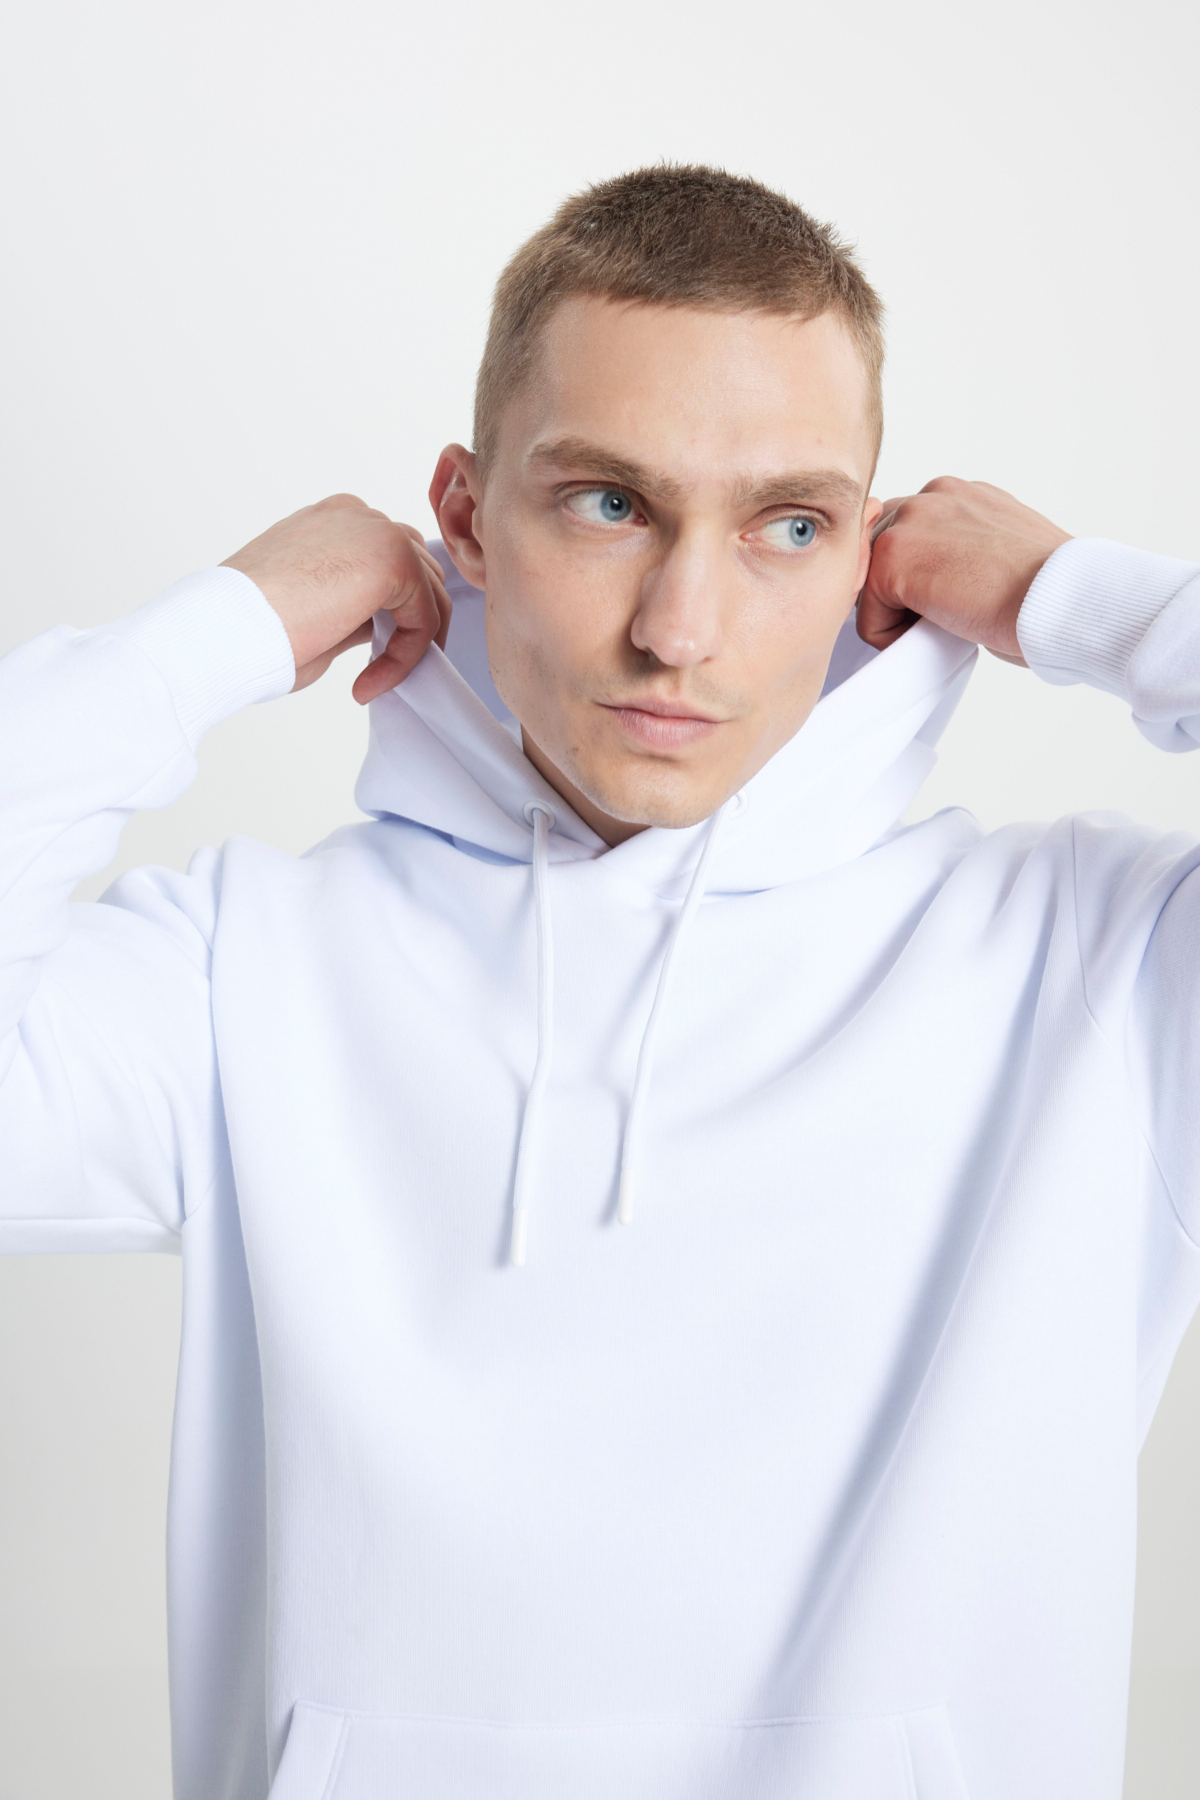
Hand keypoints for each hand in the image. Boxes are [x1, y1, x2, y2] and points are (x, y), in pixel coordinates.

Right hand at [222, 494, 451, 700]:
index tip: (368, 662)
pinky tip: (368, 683)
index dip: (392, 616)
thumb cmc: (251, 626)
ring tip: (375, 682)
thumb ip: (356, 606)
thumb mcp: (316, 609)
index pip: (391, 561)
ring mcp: (377, 531)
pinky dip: (406, 658)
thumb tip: (385, 623)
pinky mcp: (394, 559)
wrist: (224, 628)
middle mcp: (358, 516)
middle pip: (419, 572)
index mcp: (334, 521)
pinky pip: (426, 618)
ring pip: (428, 595)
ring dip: (410, 646)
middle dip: (411, 626)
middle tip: (384, 672)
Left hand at [856, 477, 1070, 662]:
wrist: (1061, 597)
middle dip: (899, 591)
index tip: (952, 599)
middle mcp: (932, 496)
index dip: (918, 576)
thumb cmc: (1047, 591)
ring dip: (898, 614)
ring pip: (871, 585)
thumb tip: (938, 578)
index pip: (907, 532)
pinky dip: (894, 638)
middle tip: (947, 614)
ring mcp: (909, 522)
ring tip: (947, 621)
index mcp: (960, 495)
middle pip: (878, 553)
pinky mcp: (891, 557)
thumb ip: (961, 549)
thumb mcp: (1001, 553)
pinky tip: (940, 631)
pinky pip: (867, 617)